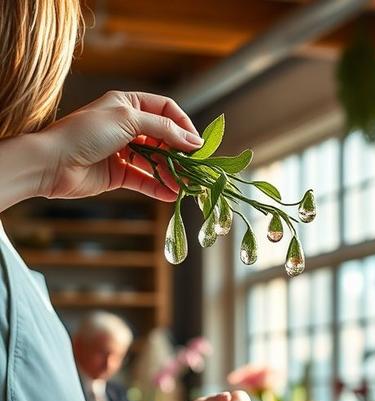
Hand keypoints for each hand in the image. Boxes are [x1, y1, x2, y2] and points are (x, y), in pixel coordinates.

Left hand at [32, 90, 202, 200]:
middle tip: (194, 168)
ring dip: (171, 172)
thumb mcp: (128, 120)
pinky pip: (145, 179)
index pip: (166, 110)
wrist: (51, 163)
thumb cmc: (84, 133)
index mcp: (127, 105)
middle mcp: (127, 126)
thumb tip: (194, 141)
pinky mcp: (119, 173)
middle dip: (180, 153)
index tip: (196, 144)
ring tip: (183, 185)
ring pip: (157, 160)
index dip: (183, 125)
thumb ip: (164, 129)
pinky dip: (158, 187)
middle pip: (165, 138)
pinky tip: (170, 195)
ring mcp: (123, 150)